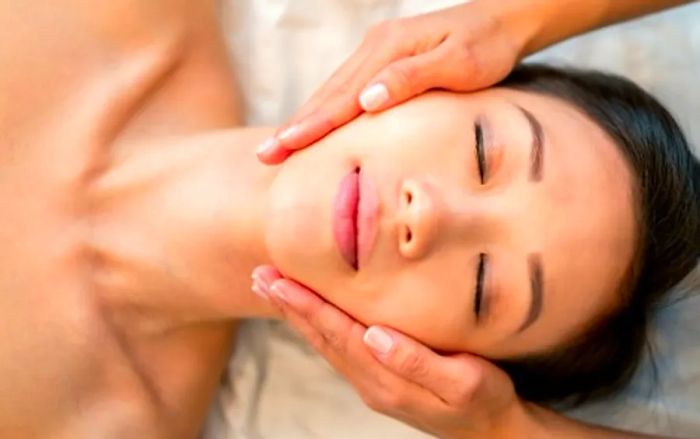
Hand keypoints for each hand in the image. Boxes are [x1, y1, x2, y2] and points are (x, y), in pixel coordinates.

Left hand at [251, 265, 535, 438]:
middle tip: (259, 276)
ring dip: (296, 315)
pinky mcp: (377, 378)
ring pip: (325, 343)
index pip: (338, 334)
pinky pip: (337, 348)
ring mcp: (370, 382)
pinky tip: (307, 312)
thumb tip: (375, 335)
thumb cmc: (484, 401)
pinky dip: (316, 326)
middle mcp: (369, 381)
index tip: (278, 282)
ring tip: (271, 289)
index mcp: (386, 378)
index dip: (308, 307)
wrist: (491, 431)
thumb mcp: (464, 383)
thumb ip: (418, 361)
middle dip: (289, 306)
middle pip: (321, 337)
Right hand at [256, 1, 539, 163]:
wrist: (503, 19)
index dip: (310, 125)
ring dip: (304, 118)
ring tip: (280, 144)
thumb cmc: (486, 45)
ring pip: (331, 90)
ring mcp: (376, 50)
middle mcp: (374, 47)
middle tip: (265, 155)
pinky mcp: (383, 57)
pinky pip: (345, 87)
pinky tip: (315, 124)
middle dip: (294, 126)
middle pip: (326, 93)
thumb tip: (367, 100)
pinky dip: (325, 108)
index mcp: (387, 50)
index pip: (341, 96)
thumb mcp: (458, 62)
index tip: (283, 147)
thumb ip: (411, 79)